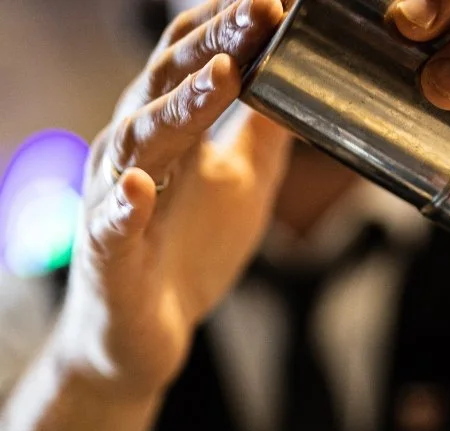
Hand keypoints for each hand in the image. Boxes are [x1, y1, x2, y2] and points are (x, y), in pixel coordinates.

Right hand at [58, 0, 290, 397]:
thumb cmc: (186, 253)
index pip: (193, 62)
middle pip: (166, 85)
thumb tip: (298, 84)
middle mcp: (134, 152)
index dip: (232, 27)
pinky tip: (140, 187)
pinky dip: (125, 206)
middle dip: (214, 45)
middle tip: (261, 9)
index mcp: (167, 131)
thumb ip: (263, 136)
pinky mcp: (107, 255)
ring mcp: (114, 201)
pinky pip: (113, 227)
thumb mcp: (240, 186)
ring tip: (220, 75)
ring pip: (140, 143)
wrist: (141, 335)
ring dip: (179, 108)